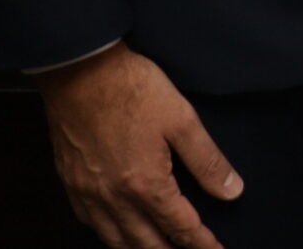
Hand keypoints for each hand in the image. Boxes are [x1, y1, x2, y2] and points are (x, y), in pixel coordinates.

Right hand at [33, 42, 239, 248]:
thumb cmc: (131, 89)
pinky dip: (108, 236)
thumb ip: (207, 161)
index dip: (202, 244)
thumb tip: (232, 191)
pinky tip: (116, 231)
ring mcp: (88, 193)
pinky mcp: (70, 182)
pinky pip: (90, 224)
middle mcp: (114, 199)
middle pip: (146, 244)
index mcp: (146, 185)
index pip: (181, 228)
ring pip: (115, 241)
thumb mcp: (181, 119)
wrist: (79, 70)